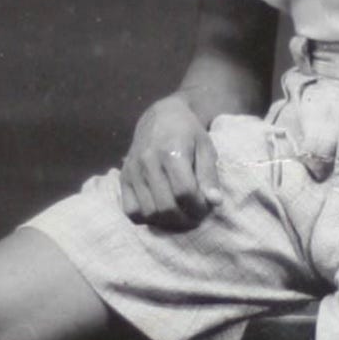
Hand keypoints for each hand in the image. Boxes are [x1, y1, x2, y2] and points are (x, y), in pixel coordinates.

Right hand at [119, 95, 222, 229]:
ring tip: (180, 215)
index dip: (199, 207)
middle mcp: (147, 161)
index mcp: (171, 151)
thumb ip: (209, 175)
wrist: (160, 117)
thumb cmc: (188, 132)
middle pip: (166, 206)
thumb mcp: (205, 147)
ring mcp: (133, 171)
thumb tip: (215, 202)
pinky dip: (146, 218)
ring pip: (149, 212)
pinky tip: (160, 211)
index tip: (206, 208)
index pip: (184, 192)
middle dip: (185, 219)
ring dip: (168, 222)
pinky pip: (131, 211)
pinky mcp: (123, 178)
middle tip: (195, 216)